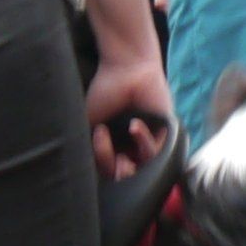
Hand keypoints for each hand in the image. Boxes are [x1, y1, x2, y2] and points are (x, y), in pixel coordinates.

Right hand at [84, 52, 173, 179]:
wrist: (125, 69)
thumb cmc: (106, 91)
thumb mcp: (89, 121)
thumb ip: (85, 145)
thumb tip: (79, 170)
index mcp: (113, 146)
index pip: (108, 171)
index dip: (104, 169)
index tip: (96, 153)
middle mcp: (131, 148)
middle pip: (127, 177)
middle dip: (119, 175)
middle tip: (116, 164)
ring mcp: (149, 143)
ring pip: (143, 169)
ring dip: (129, 165)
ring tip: (121, 155)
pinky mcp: (166, 135)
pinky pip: (159, 153)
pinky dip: (144, 142)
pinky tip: (133, 126)